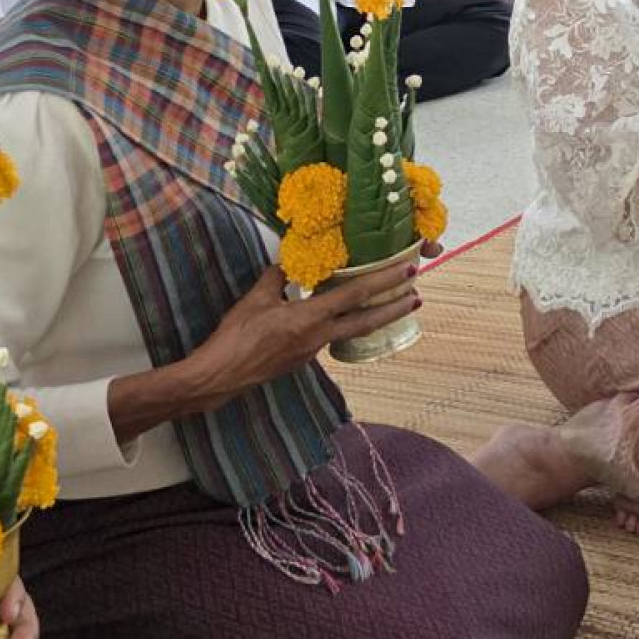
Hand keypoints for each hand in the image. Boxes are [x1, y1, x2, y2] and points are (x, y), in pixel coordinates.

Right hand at [187, 264, 421, 403]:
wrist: (221, 375)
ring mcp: (312, 351)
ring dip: (372, 319)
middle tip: (417, 296)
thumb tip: (288, 262)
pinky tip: (340, 318)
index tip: (407, 270)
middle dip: (394, 308)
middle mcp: (319, 337)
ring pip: (351, 331)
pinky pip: (331, 337)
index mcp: (310, 318)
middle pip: (366, 321)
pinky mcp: (302, 359)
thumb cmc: (236, 336)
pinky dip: (344, 325)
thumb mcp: (256, 299)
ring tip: (390, 307)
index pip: (356, 295)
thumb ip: (277, 277)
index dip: (384, 281)